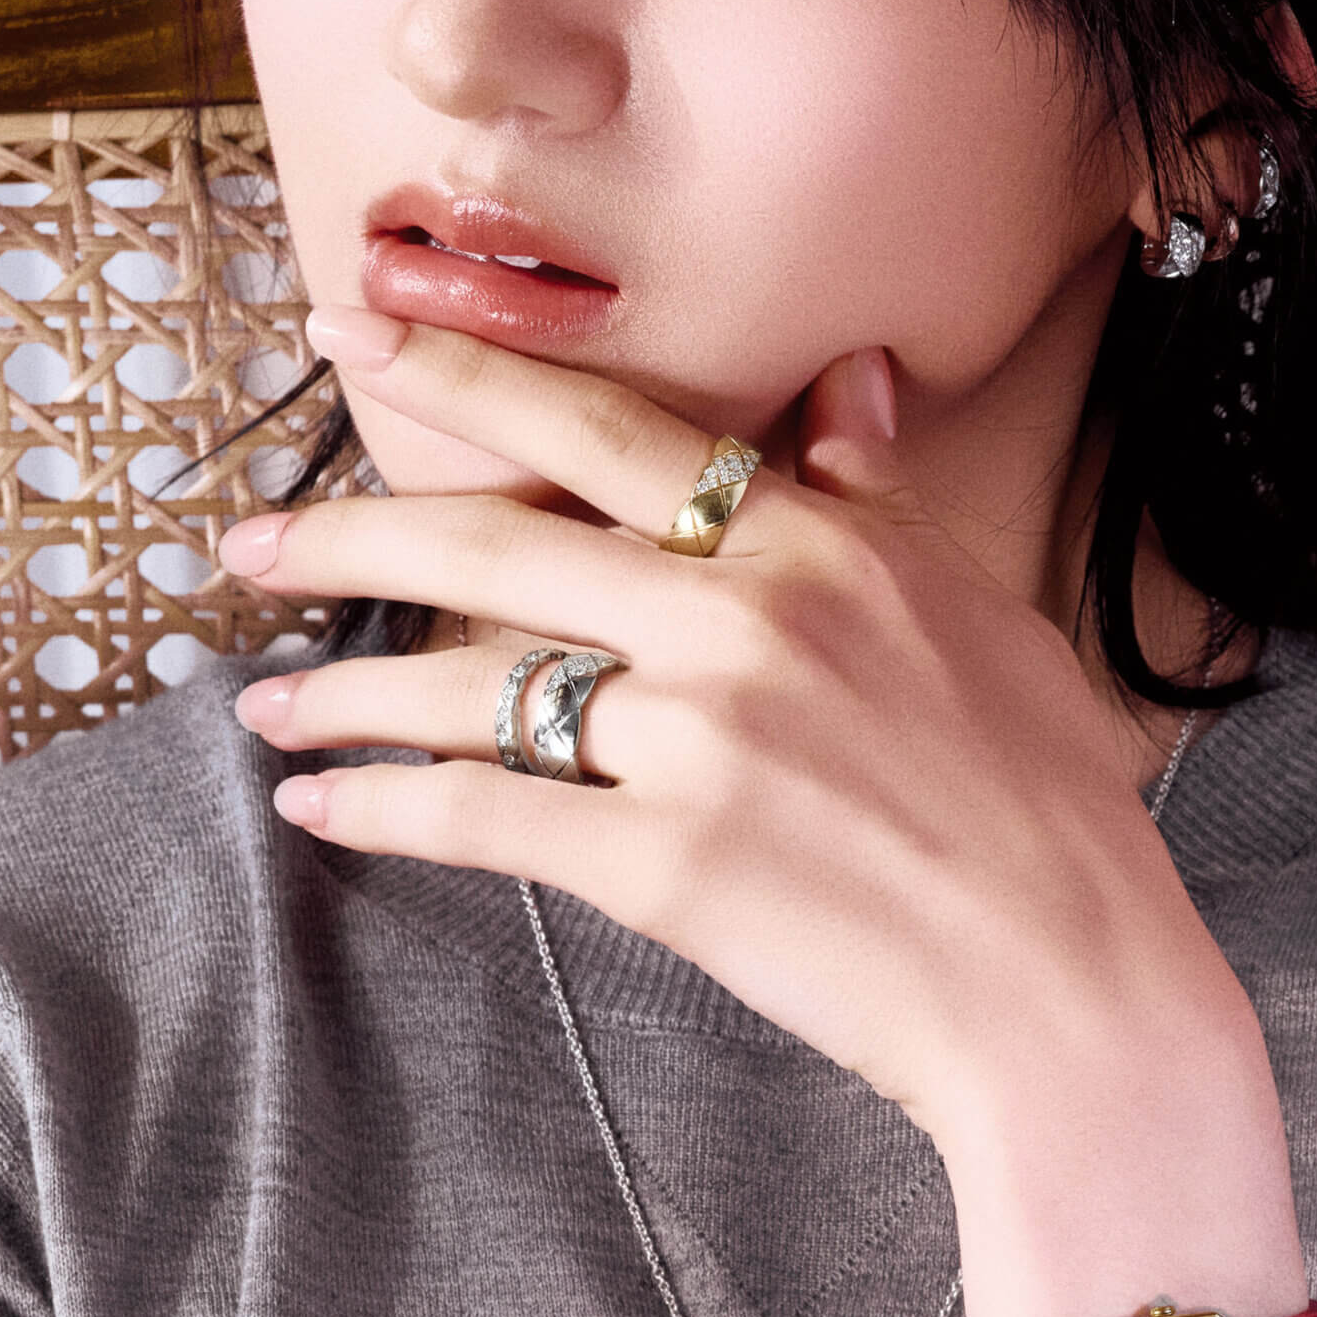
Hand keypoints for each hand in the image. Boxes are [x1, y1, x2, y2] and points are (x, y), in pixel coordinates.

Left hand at [225, 307, 1266, 1163]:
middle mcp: (749, 619)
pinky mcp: (668, 866)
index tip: (362, 334)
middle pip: (504, 541)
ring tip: (264, 696)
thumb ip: (883, 502)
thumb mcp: (980, 617)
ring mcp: (703, 741)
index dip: (474, 374)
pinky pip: (488, 817)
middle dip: (352, 532)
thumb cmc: (1044, 804)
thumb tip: (849, 383)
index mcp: (824, 546)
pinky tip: (321, 804)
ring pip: (475, 684)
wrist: (1072, 983)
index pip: (619, 430)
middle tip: (245, 539)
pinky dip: (388, 808)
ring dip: (349, 686)